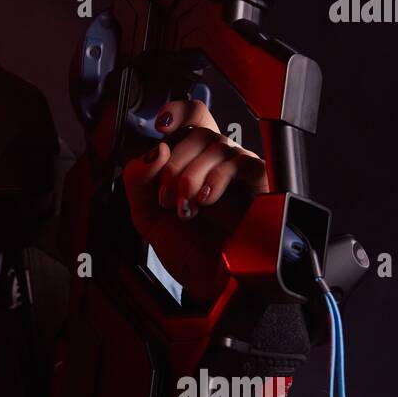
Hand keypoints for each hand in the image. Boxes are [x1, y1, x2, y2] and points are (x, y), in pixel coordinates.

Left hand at [121, 98, 267, 298]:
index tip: (160, 125)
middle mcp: (217, 160)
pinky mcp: (259, 183)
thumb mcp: (147, 216)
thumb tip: (155, 148)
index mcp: (191, 161)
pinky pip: (239, 162)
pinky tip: (205, 201)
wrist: (213, 284)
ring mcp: (238, 170)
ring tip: (184, 209)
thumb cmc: (189, 252)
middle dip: (172, 165)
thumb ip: (138, 179)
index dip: (178, 112)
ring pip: (214, 144)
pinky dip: (215, 179)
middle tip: (167, 199)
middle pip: (197, 130)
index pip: (192, 117)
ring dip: (189, 176)